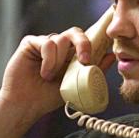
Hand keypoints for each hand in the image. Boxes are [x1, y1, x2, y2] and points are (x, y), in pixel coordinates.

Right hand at [0, 27, 115, 118]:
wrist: (26, 104)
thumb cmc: (48, 96)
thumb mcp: (77, 85)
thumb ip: (94, 69)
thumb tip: (112, 56)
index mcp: (70, 54)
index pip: (85, 39)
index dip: (96, 37)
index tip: (106, 39)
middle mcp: (59, 46)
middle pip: (76, 32)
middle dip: (84, 44)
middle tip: (85, 60)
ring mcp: (45, 43)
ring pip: (61, 39)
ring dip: (60, 60)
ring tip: (51, 77)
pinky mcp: (31, 43)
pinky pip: (47, 43)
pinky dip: (49, 59)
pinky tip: (44, 73)